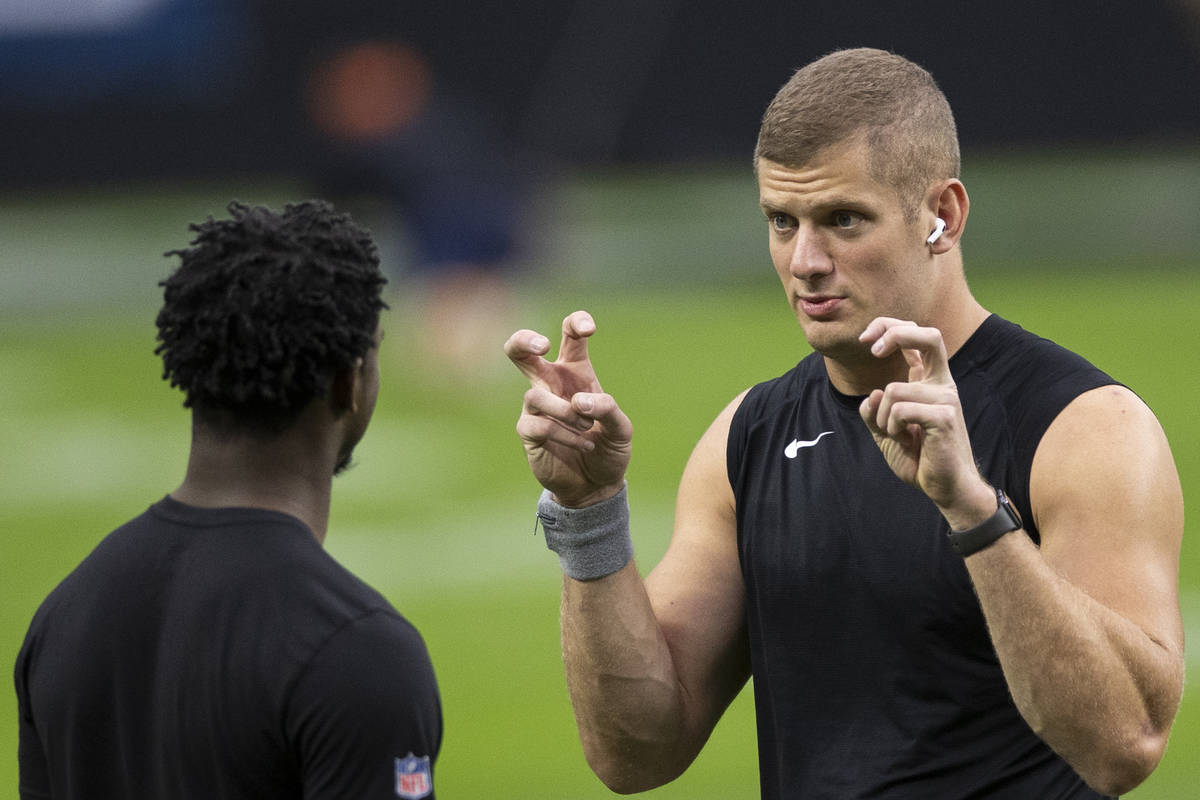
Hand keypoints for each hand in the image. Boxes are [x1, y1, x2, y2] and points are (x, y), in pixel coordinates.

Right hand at [504, 310, 631, 506]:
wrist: (596, 485)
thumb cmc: (609, 449)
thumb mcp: (621, 429)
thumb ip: (607, 409)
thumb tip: (578, 402)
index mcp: (577, 373)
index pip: (571, 337)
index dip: (576, 322)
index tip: (588, 329)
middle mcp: (551, 384)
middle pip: (521, 350)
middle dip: (523, 340)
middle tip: (543, 345)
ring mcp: (536, 408)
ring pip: (535, 394)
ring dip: (564, 411)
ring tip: (587, 428)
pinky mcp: (528, 431)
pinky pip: (538, 424)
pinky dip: (563, 433)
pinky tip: (582, 445)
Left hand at [857, 318, 994, 527]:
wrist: (945, 488)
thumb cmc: (919, 459)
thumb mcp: (885, 431)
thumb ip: (874, 411)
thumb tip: (873, 394)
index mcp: (930, 383)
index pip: (917, 338)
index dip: (890, 328)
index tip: (867, 340)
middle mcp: (942, 385)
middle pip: (930, 336)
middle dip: (895, 332)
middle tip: (872, 349)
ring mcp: (946, 399)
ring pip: (893, 390)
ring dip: (882, 417)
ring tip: (897, 435)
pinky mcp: (945, 417)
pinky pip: (900, 409)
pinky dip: (890, 427)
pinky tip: (905, 440)